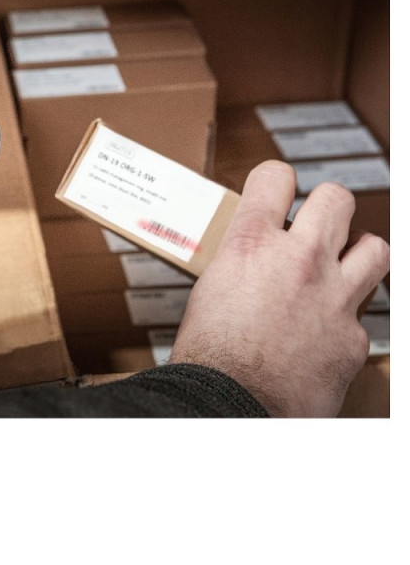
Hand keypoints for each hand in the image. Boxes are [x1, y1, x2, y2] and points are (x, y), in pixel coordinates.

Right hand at [170, 160, 388, 416]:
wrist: (228, 407)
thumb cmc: (208, 355)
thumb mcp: (211, 289)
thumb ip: (243, 262)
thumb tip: (256, 255)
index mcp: (251, 244)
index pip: (276, 177)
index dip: (276, 182)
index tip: (277, 192)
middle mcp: (298, 261)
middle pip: (337, 199)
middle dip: (327, 207)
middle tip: (316, 226)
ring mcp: (333, 298)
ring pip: (375, 249)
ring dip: (357, 254)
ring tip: (339, 268)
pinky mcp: (352, 338)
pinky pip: (362, 316)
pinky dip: (346, 320)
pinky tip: (324, 333)